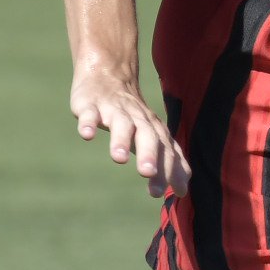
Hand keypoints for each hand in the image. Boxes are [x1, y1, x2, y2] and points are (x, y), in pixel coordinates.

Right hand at [70, 57, 187, 199]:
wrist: (108, 77)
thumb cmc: (133, 115)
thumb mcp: (153, 136)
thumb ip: (168, 162)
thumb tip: (183, 191)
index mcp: (154, 130)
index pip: (167, 152)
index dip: (172, 171)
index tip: (176, 192)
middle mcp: (138, 120)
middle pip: (148, 137)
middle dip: (149, 155)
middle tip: (148, 173)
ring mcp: (114, 111)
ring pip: (121, 125)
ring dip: (119, 141)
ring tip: (118, 159)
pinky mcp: (90, 105)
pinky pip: (89, 114)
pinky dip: (88, 123)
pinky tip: (87, 135)